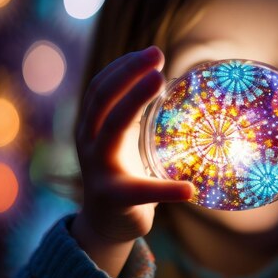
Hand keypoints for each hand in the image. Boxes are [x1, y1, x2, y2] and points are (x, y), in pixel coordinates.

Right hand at [71, 46, 193, 276]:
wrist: (106, 224)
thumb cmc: (121, 174)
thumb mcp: (122, 140)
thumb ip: (133, 115)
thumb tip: (162, 79)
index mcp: (91, 128)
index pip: (101, 87)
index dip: (123, 66)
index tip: (151, 53)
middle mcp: (88, 143)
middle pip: (102, 97)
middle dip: (128, 71)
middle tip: (157, 55)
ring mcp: (98, 169)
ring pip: (112, 127)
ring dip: (136, 100)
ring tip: (162, 81)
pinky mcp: (114, 197)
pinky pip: (142, 190)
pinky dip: (167, 190)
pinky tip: (189, 189)